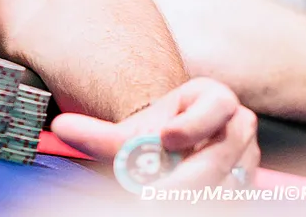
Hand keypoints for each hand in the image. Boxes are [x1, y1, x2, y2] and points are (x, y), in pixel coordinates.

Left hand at [52, 77, 258, 189]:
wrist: (173, 155)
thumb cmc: (155, 138)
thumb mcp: (130, 133)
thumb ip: (98, 133)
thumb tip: (59, 127)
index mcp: (213, 100)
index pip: (219, 104)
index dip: (196, 121)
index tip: (167, 136)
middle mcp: (236, 129)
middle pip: (224, 153)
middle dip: (188, 176)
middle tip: (153, 194)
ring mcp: (246, 160)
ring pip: (230, 181)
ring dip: (198, 194)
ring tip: (160, 200)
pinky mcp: (243, 186)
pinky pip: (231, 198)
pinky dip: (205, 202)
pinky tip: (176, 205)